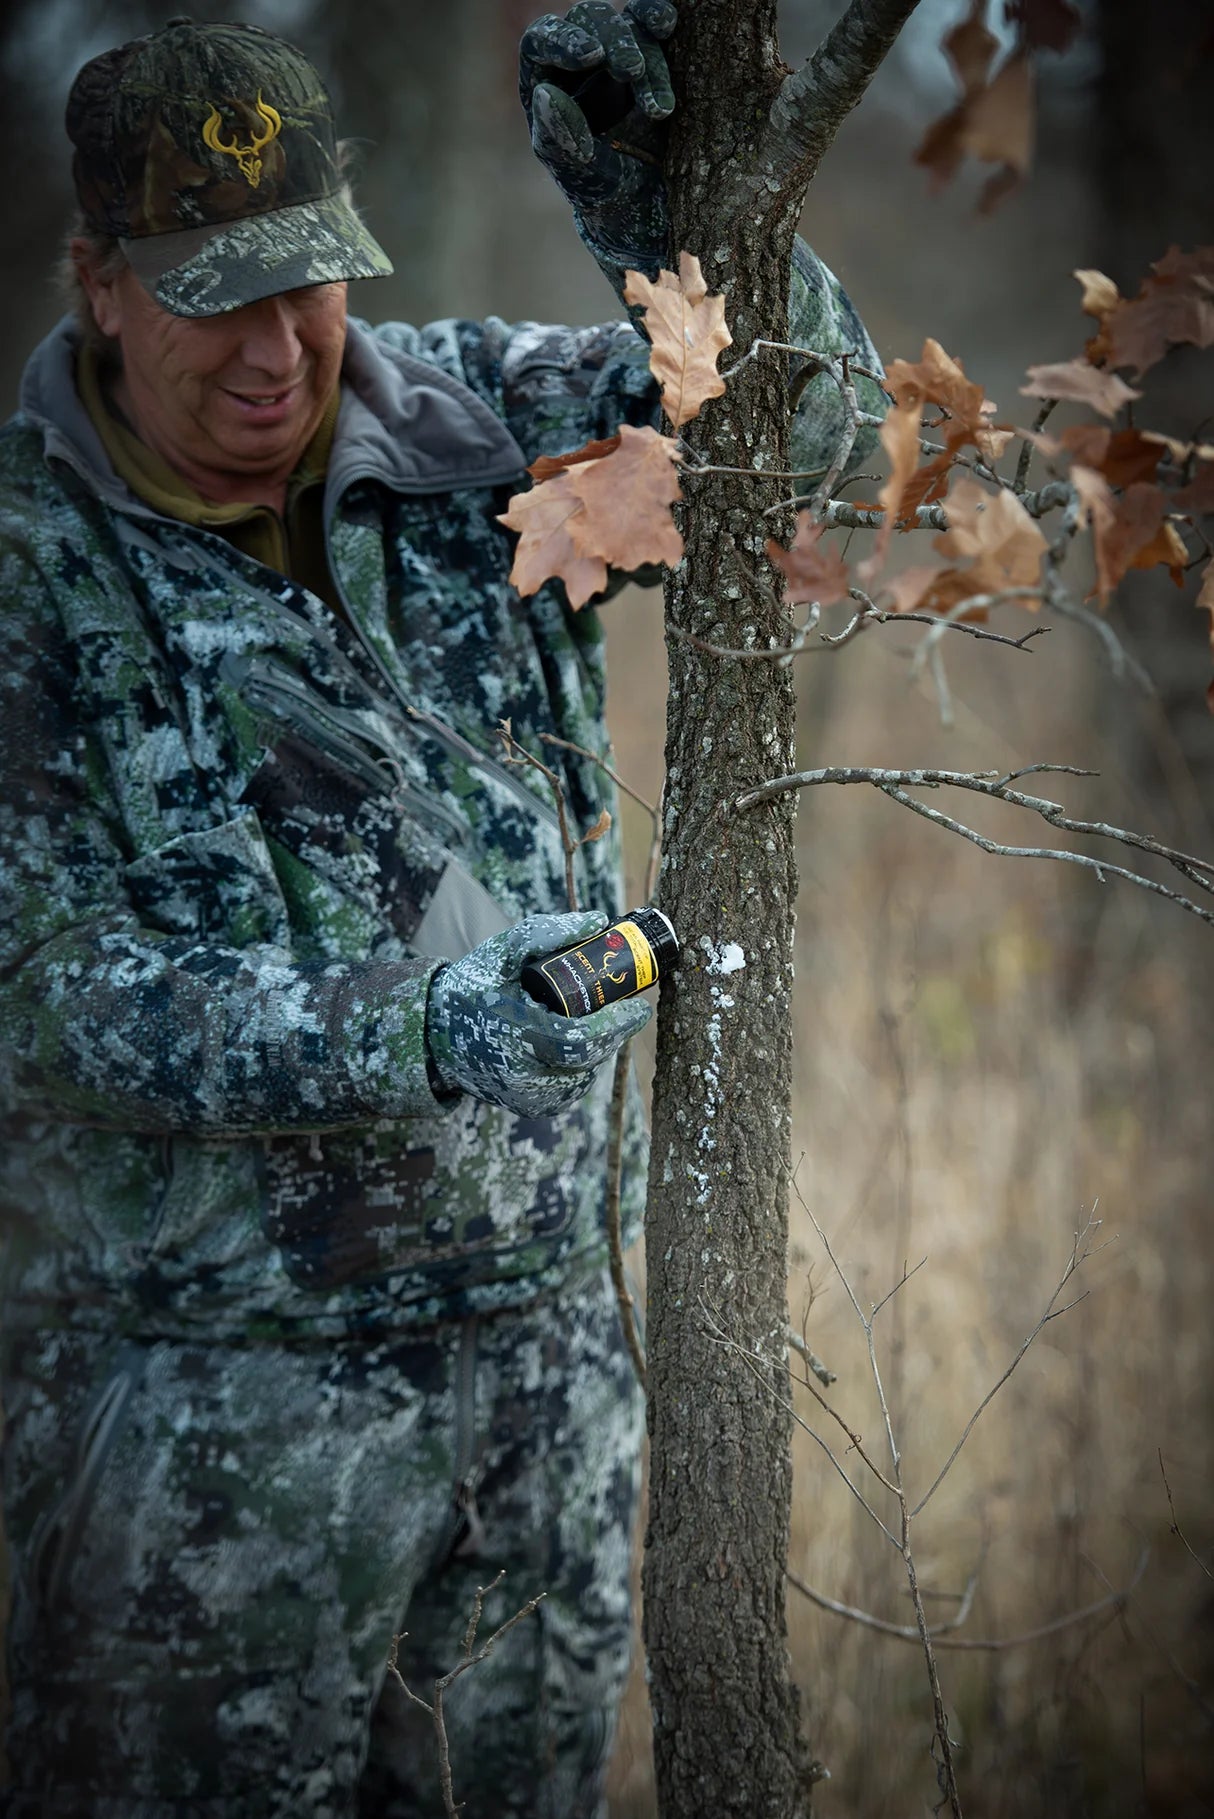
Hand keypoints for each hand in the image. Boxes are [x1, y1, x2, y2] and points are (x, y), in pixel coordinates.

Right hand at [425, 911, 651, 1117]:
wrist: (436, 1037)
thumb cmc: (471, 989)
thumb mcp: (501, 952)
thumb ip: (546, 932)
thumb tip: (598, 921)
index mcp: (512, 1035)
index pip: (578, 1040)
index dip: (615, 1025)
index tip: (639, 1005)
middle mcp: (522, 1076)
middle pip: (589, 1058)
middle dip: (613, 1032)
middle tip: (624, 1007)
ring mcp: (528, 1098)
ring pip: (585, 1074)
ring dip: (598, 1047)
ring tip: (594, 1019)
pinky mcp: (533, 1108)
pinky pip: (573, 1086)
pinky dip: (581, 1063)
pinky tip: (574, 1042)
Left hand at [520, 0, 677, 281]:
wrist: (654, 208)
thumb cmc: (609, 196)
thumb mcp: (585, 179)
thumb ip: (562, 142)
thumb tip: (547, 92)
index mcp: (547, 86)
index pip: (541, 42)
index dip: (563, 39)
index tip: (592, 56)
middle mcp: (579, 64)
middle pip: (587, 21)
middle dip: (613, 42)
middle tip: (633, 73)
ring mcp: (616, 55)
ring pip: (626, 23)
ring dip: (646, 54)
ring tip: (660, 109)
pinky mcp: (651, 55)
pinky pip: (651, 23)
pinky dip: (657, 19)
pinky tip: (667, 24)